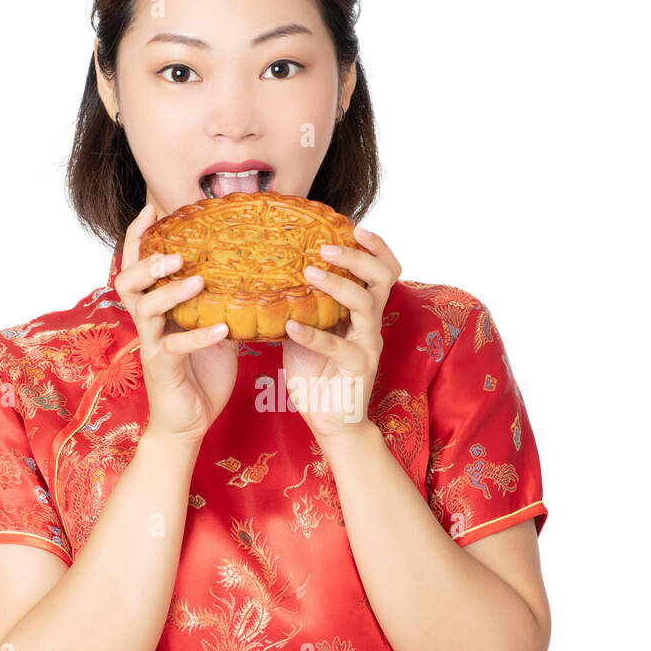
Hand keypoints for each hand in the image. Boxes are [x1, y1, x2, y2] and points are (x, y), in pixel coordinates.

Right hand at [114, 204, 238, 445]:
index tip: (151, 210)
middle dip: (146, 261)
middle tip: (175, 253)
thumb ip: (222, 304)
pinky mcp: (164, 368)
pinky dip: (199, 335)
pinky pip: (176, 346)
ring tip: (197, 280)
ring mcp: (153, 345)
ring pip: (146, 309)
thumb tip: (252, 277)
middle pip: (127, 281)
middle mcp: (148, 323)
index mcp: (156, 310)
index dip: (138, 238)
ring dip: (172, 292)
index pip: (137, 266)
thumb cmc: (200, 376)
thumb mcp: (215, 331)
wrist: (188, 423)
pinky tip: (222, 328)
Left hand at [281, 224, 401, 446]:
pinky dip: (313, 334)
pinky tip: (291, 326)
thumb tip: (268, 278)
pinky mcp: (358, 370)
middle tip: (326, 246)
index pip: (383, 270)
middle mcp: (371, 325)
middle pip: (383, 278)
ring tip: (309, 273)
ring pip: (365, 305)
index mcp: (363, 313)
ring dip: (338, 285)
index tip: (354, 226)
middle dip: (358, 257)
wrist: (332, 423)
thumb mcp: (306, 333)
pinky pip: (337, 347)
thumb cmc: (318, 376)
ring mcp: (368, 347)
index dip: (375, 247)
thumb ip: (299, 306)